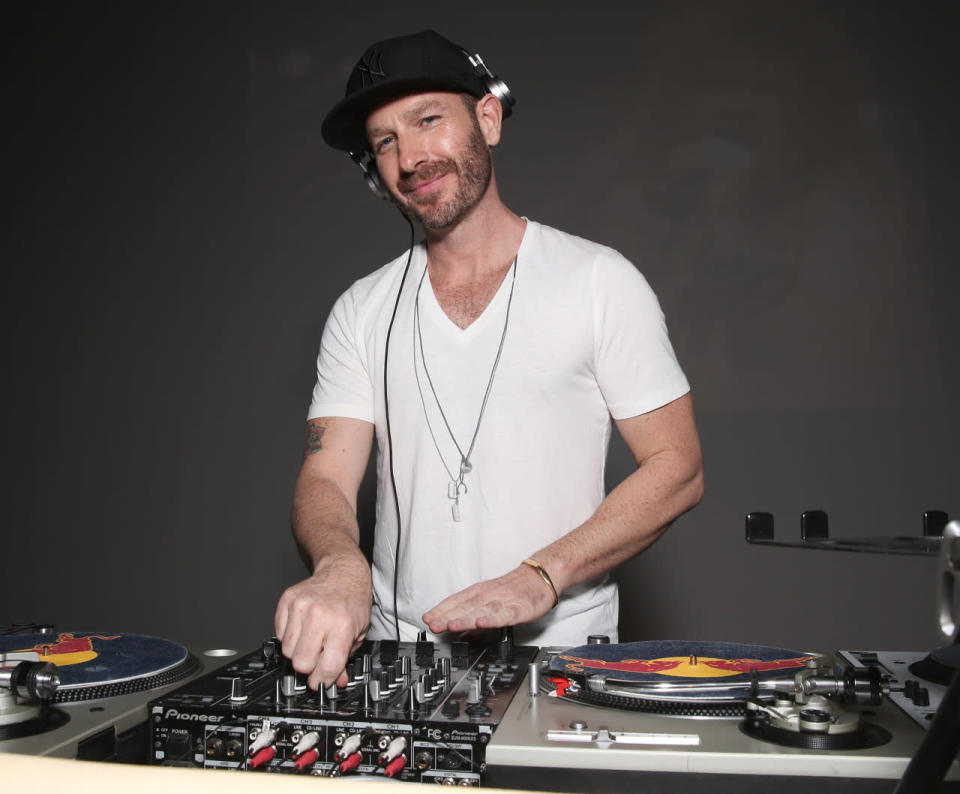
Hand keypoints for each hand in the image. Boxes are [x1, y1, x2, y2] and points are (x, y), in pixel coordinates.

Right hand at [274, 558, 370, 689]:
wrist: (343, 572)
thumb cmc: (353, 601)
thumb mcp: (359, 633)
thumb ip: (346, 659)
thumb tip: (336, 682)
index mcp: (342, 626)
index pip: (327, 668)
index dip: (323, 680)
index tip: (321, 680)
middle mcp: (319, 616)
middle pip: (301, 663)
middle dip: (309, 666)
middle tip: (318, 656)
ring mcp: (300, 607)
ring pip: (287, 651)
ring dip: (298, 651)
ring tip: (312, 638)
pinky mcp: (287, 600)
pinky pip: (279, 634)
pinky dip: (289, 636)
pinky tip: (303, 628)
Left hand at [422, 564, 556, 634]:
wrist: (540, 578)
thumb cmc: (515, 589)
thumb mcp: (490, 600)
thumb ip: (473, 616)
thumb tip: (457, 631)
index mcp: (479, 593)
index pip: (456, 602)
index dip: (441, 611)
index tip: (427, 619)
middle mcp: (488, 596)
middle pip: (465, 607)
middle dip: (447, 617)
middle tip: (433, 625)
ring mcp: (502, 602)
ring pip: (481, 611)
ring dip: (465, 618)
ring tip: (451, 625)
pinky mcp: (518, 609)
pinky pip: (504, 615)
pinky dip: (492, 619)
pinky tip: (482, 623)